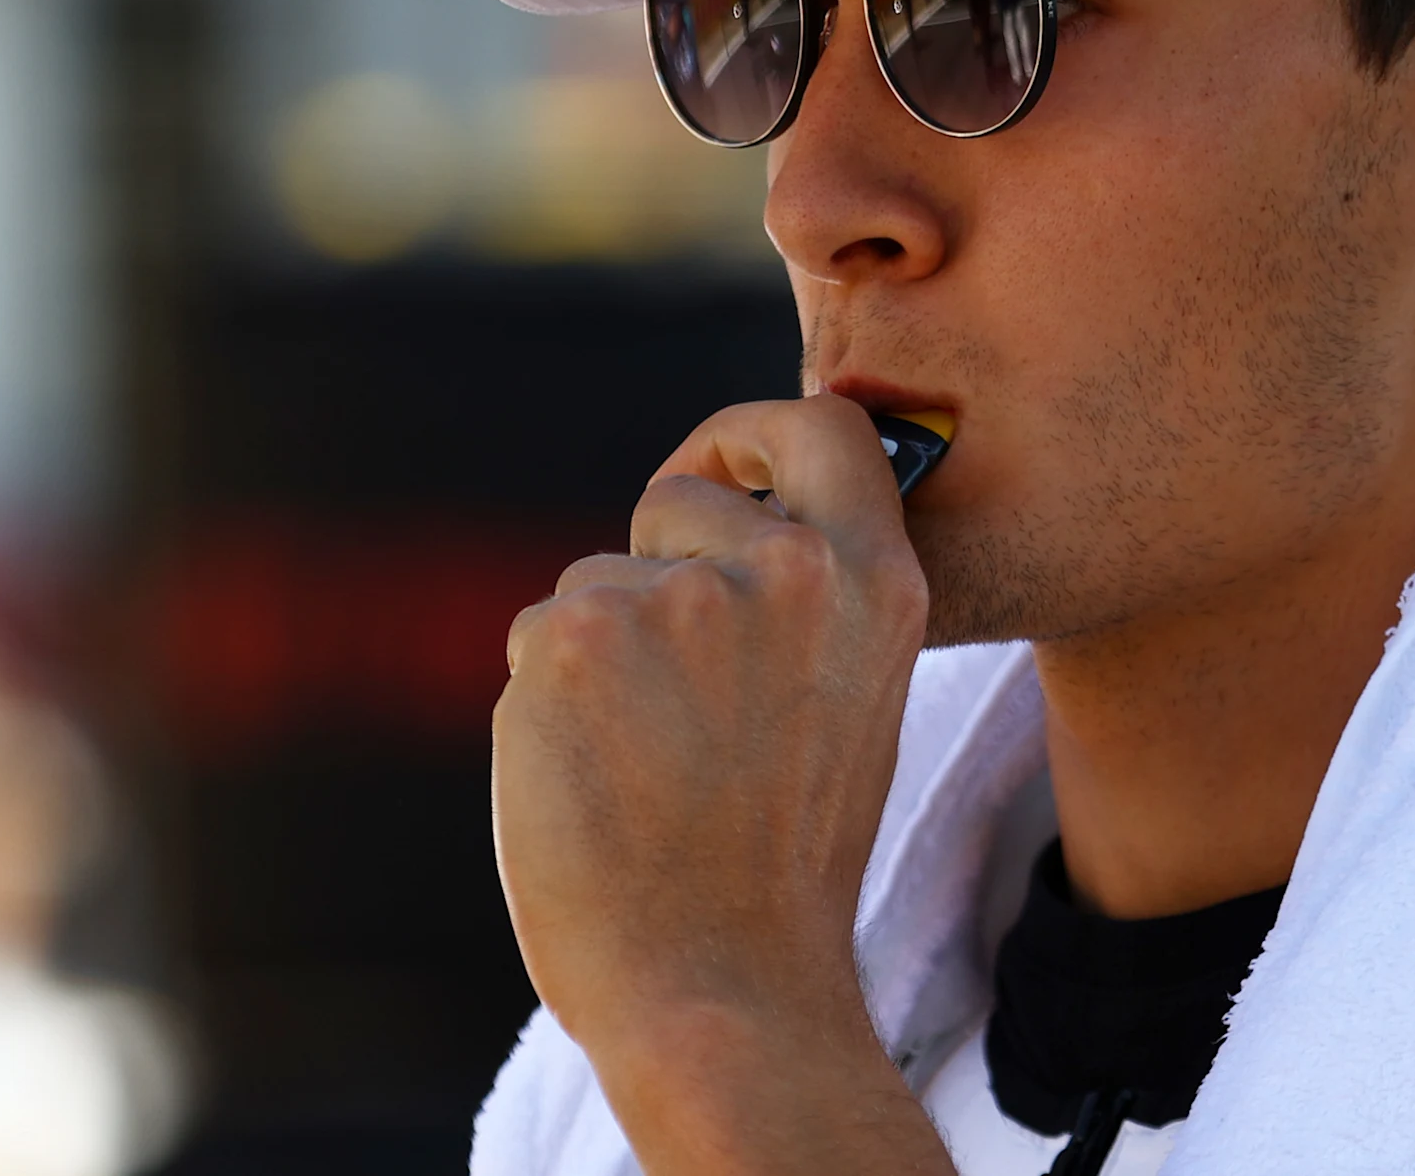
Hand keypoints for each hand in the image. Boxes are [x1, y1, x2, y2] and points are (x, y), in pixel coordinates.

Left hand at [494, 393, 946, 1172]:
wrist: (723, 990)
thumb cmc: (779, 873)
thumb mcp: (849, 707)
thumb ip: (803, 607)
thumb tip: (712, 534)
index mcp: (875, 582)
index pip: (823, 424)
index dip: (752, 437)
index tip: (717, 475)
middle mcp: (787, 569)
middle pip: (675, 506)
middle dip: (652, 575)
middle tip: (672, 706)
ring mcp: (677, 596)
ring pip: (596, 585)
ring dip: (602, 660)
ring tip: (647, 773)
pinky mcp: (573, 635)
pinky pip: (539, 637)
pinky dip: (549, 707)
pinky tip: (595, 785)